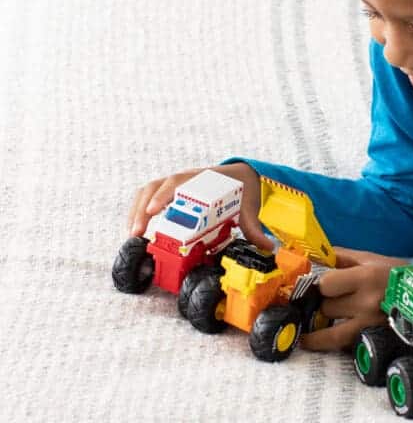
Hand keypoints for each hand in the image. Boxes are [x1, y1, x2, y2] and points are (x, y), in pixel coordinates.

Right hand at [126, 162, 272, 250]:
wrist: (243, 176)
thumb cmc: (242, 191)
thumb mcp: (248, 207)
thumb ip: (254, 227)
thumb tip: (269, 247)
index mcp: (205, 180)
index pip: (180, 182)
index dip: (164, 195)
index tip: (154, 211)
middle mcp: (187, 178)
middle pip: (158, 186)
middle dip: (144, 208)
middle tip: (136, 232)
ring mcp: (177, 183)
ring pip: (149, 190)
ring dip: (137, 210)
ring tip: (132, 234)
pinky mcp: (171, 191)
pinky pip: (149, 196)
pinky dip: (139, 209)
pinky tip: (136, 227)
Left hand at [300, 247, 407, 350]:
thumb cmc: (395, 273)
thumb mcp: (370, 259)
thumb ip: (341, 257)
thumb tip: (315, 255)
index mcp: (365, 278)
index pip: (326, 284)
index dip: (321, 285)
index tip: (321, 286)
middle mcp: (366, 303)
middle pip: (328, 308)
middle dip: (324, 305)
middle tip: (324, 304)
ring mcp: (370, 325)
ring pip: (331, 335)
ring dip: (318, 332)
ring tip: (305, 335)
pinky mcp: (373, 340)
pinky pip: (344, 346)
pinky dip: (331, 345)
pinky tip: (318, 343)